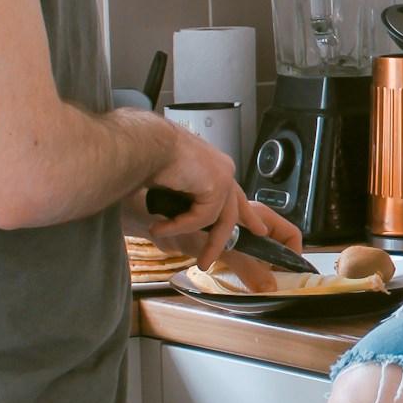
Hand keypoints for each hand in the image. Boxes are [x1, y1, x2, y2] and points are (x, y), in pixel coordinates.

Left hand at [146, 198, 303, 292]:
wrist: (153, 219)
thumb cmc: (187, 219)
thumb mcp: (225, 248)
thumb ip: (249, 268)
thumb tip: (270, 289)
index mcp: (257, 216)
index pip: (289, 235)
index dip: (293, 254)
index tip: (287, 275)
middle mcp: (249, 223)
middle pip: (274, 247)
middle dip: (272, 268)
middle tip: (268, 287)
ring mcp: (234, 233)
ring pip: (255, 256)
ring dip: (251, 271)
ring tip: (247, 286)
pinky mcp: (217, 243)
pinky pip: (235, 260)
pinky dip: (233, 272)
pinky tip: (227, 280)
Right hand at [147, 127, 303, 271]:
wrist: (144, 143)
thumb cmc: (147, 155)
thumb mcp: (171, 183)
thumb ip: (184, 199)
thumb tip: (176, 218)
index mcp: (214, 167)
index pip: (234, 194)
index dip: (245, 214)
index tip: (258, 230)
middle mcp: (222, 169)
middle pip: (232, 211)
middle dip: (225, 238)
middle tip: (211, 259)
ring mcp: (223, 175)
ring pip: (219, 219)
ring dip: (189, 234)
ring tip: (160, 234)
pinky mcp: (218, 184)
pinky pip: (203, 217)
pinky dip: (180, 225)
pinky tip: (159, 227)